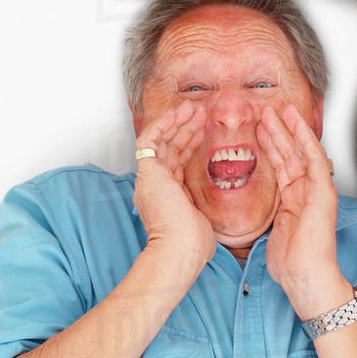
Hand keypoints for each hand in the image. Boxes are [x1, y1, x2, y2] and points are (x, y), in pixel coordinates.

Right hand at [134, 108, 215, 284]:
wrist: (178, 249)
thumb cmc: (191, 245)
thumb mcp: (202, 220)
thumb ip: (202, 210)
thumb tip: (209, 217)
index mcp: (166, 195)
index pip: (177, 162)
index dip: (189, 143)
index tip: (202, 129)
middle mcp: (155, 184)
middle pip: (169, 148)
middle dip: (184, 128)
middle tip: (198, 112)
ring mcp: (150, 177)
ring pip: (161, 141)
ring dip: (176, 122)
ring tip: (192, 107)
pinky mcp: (147, 171)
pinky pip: (149, 140)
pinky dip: (161, 124)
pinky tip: (175, 114)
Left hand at [256, 105, 349, 319]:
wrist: (306, 278)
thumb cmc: (290, 263)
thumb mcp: (270, 231)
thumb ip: (266, 213)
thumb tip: (248, 207)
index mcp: (294, 200)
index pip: (282, 165)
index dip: (270, 145)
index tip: (258, 128)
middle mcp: (306, 191)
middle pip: (289, 153)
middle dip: (276, 131)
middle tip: (263, 111)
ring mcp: (316, 189)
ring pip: (300, 150)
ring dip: (287, 128)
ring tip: (274, 110)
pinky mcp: (323, 190)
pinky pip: (313, 158)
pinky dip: (304, 138)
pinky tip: (294, 122)